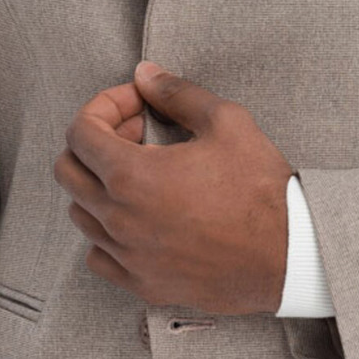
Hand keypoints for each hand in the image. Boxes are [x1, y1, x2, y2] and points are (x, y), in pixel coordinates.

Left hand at [53, 61, 292, 314]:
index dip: (104, 106)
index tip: (136, 105)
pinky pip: (98, 255)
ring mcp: (127, 256)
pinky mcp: (142, 283)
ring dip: (100, 185)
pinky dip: (107, 232)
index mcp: (132, 176)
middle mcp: (119, 219)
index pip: (80, 132)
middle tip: (138, 133)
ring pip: (80, 214)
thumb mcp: (227, 122)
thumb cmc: (261, 190)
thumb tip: (146, 75)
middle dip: (94, 142)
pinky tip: (140, 217)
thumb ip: (176, 93)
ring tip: (142, 174)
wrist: (290, 256)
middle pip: (67, 171)